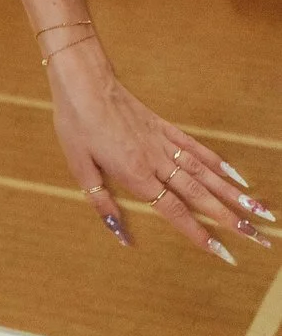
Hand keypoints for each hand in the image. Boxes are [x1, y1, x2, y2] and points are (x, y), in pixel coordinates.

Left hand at [46, 39, 273, 261]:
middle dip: (231, 220)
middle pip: (201, 196)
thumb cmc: (75, 124)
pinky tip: (236, 175)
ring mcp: (164, 143)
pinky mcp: (164, 127)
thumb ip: (101, 203)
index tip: (224, 253)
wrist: (83, 82)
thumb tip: (120, 235)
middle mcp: (158, 162)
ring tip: (261, 212)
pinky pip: (196, 147)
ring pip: (206, 174)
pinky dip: (218, 162)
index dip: (200, 234)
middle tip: (260, 239)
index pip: (175, 212)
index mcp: (137, 175)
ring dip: (234, 195)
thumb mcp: (79, 167)